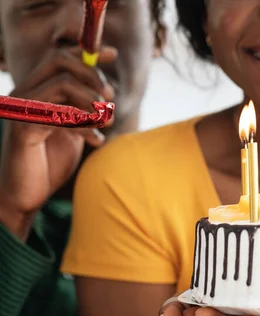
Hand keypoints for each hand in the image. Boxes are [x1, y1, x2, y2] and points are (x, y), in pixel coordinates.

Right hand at [0, 46, 115, 237]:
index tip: (114, 53)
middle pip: (60, 62)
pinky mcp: (23, 128)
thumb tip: (106, 91)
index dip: (87, 52)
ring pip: (63, 85)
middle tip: (111, 97)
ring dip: (93, 102)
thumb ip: (82, 109)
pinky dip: (85, 124)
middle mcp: (24, 94)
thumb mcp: (73, 130)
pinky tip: (97, 141)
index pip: (60, 58)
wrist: (26, 196)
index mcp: (36, 91)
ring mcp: (21, 109)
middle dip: (93, 75)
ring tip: (108, 121)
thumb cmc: (50, 163)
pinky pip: (60, 114)